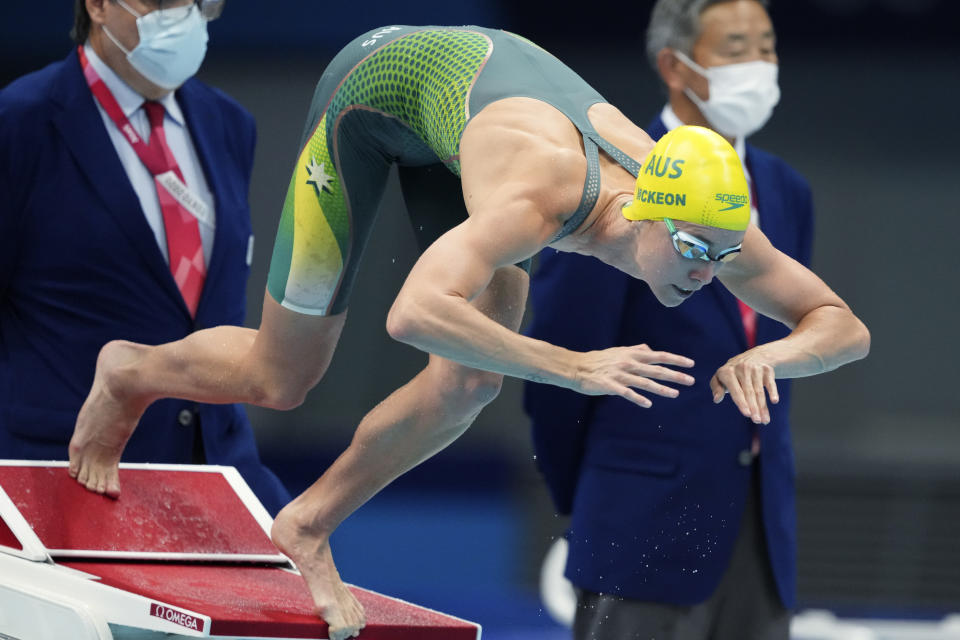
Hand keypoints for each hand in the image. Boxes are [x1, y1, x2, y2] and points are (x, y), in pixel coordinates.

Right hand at [571, 344, 694, 407]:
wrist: (577, 367)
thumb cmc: (599, 359)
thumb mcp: (619, 351)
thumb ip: (635, 350)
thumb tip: (649, 349)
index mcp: (632, 354)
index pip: (658, 356)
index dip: (675, 359)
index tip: (690, 364)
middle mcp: (629, 363)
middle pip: (656, 369)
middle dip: (675, 375)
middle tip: (691, 380)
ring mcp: (620, 374)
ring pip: (644, 382)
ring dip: (661, 389)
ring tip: (675, 394)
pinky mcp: (610, 385)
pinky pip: (626, 393)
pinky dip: (637, 398)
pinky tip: (648, 404)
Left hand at [710, 349, 778, 423]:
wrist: (755, 355)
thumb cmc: (734, 373)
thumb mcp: (722, 376)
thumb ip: (716, 387)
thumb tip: (716, 399)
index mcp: (727, 372)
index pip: (735, 390)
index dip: (741, 402)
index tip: (747, 414)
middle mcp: (742, 369)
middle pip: (749, 392)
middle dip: (754, 407)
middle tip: (757, 421)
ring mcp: (755, 368)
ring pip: (759, 391)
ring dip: (763, 406)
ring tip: (765, 420)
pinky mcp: (767, 369)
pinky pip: (770, 383)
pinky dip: (773, 391)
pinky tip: (774, 401)